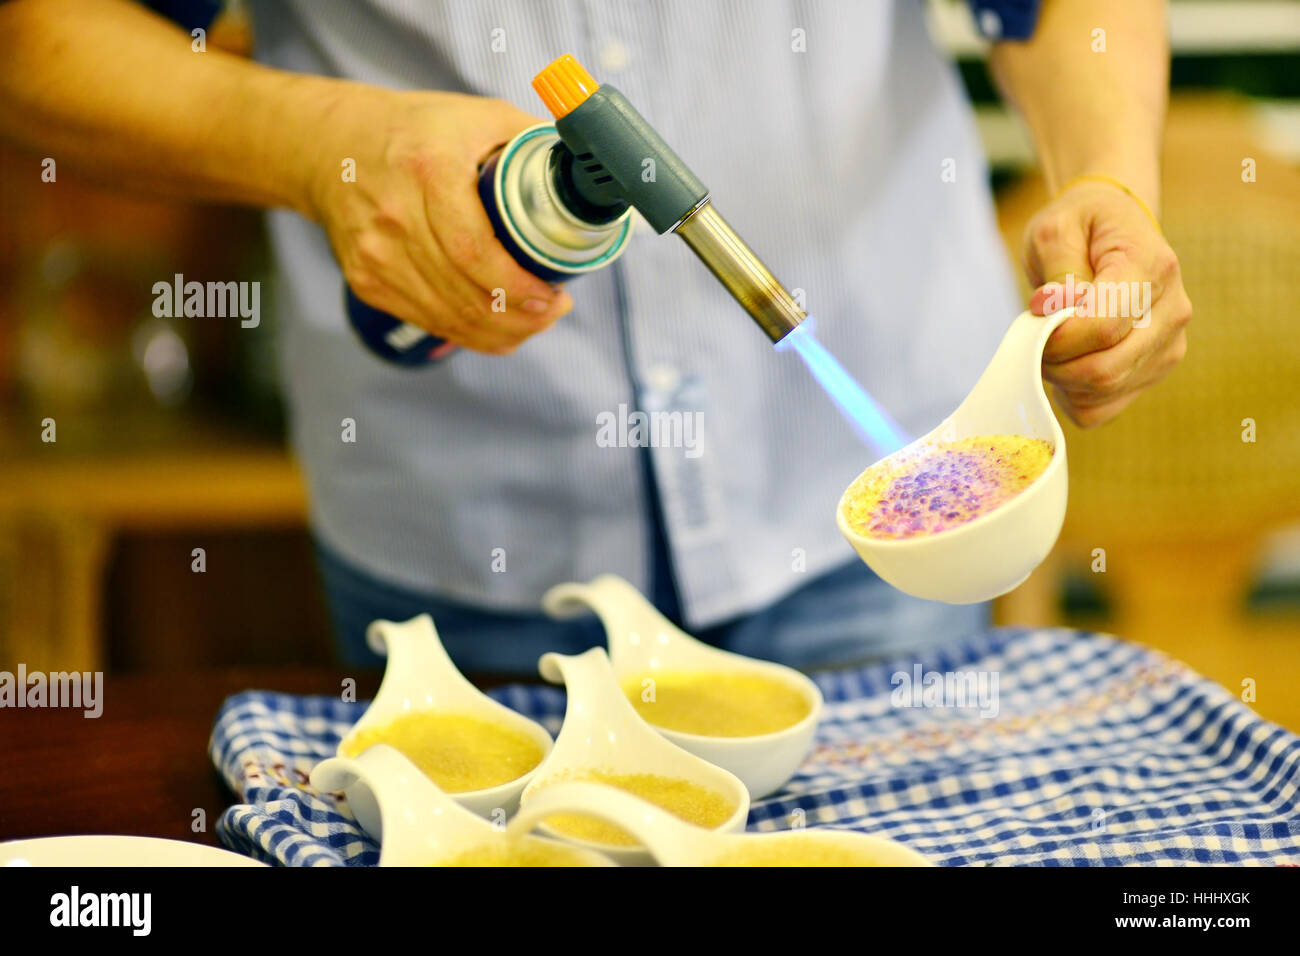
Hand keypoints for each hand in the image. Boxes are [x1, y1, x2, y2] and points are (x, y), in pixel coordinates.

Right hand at [307, 87, 571, 353]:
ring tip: (536, 320)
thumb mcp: (479, 116)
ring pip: (450, 319)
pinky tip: (499, 327)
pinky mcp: (367, 282)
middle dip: (522, 317)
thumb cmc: (418, 131)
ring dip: (502, 332)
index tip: (554, 296)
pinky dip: (471, 334)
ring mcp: (375, 256)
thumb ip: (534, 142)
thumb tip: (589, 174)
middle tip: (555, 310)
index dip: (518, 287)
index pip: (474, 251)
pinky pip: (430, 323)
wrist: (334, 148)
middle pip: (466, 295)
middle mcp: (393, 217)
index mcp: (426, 170)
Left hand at [1023, 179, 1191, 426]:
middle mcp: (1172, 310)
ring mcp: (1168, 345)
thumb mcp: (1056, 229)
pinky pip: (1103, 409)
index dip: (1058, 337)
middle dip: (1055, 363)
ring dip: (1062, 379)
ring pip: (1104, 393)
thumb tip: (1056, 312)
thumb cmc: (1081, 227)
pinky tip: (1068, 364)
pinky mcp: (1154, 370)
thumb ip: (1058, 271)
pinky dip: (1075, 396)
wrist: (1114, 229)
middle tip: (1035, 338)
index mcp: (1152, 267)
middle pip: (1105, 369)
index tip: (1035, 319)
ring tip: (1052, 345)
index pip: (1104, 327)